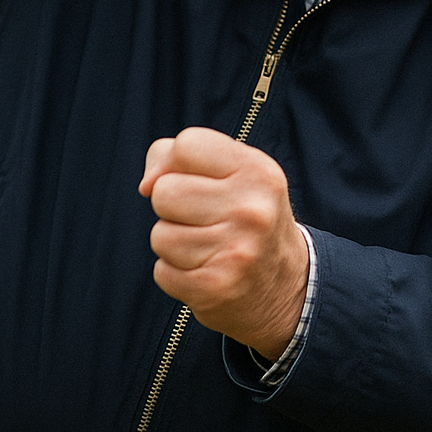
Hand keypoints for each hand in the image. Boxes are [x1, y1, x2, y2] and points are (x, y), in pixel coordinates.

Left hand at [139, 127, 308, 360]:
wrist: (285, 285)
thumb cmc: (245, 218)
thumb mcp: (234, 174)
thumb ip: (183, 158)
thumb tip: (146, 184)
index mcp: (258, 171)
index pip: (186, 144)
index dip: (174, 162)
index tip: (191, 181)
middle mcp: (252, 209)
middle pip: (164, 191)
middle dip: (172, 208)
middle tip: (203, 220)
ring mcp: (236, 250)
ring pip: (160, 235)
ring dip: (173, 244)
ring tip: (206, 248)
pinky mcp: (216, 287)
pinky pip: (162, 272)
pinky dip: (175, 275)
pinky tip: (205, 271)